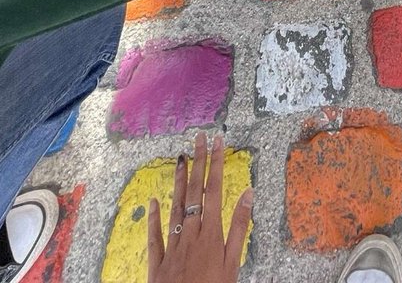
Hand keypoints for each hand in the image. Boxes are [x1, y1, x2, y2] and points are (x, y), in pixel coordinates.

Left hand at [147, 132, 252, 282]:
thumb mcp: (234, 264)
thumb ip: (239, 228)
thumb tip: (248, 194)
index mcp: (211, 233)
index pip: (214, 190)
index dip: (216, 163)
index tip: (218, 141)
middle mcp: (191, 234)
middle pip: (194, 192)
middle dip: (198, 163)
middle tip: (198, 138)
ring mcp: (173, 246)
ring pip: (175, 207)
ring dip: (179, 182)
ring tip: (180, 158)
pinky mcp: (158, 262)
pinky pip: (155, 235)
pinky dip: (154, 217)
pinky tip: (153, 200)